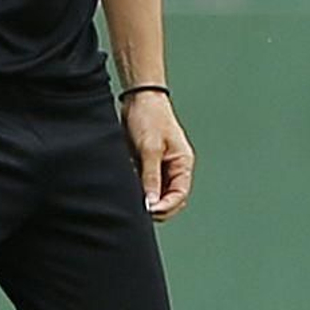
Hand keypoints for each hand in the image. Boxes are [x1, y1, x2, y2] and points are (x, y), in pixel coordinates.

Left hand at [122, 92, 193, 221]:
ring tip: (132, 195)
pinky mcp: (146, 165)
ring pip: (154, 193)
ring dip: (144, 197)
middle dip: (155, 206)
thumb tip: (151, 202)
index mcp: (182, 163)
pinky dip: (137, 188)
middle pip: (169, 199)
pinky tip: (127, 186)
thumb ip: (151, 176)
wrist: (137, 98)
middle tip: (139, 209)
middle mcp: (173, 168)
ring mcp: (160, 168)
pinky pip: (143, 184)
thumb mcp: (150, 148)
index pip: (180, 195)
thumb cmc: (150, 117)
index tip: (150, 211)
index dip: (166, 207)